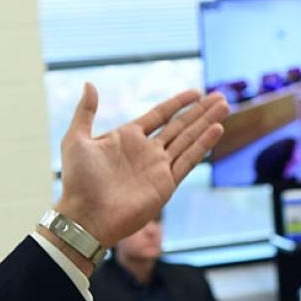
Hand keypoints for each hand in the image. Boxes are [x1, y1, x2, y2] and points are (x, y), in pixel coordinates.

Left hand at [56, 84, 228, 246]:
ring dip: (206, 123)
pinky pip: (189, 160)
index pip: (159, 115)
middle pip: (180, 125)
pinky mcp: (166, 184)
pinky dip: (203, 144)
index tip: (195, 92)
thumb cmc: (77, 180)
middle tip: (220, 96)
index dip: (177, 103)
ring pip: (188, 139)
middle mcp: (146, 151)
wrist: (85, 216)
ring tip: (224, 106)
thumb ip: (86, 111)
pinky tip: (217, 129)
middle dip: (200, 111)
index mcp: (127, 138)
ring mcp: (158, 167)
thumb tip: (89, 83)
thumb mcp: (76, 139)